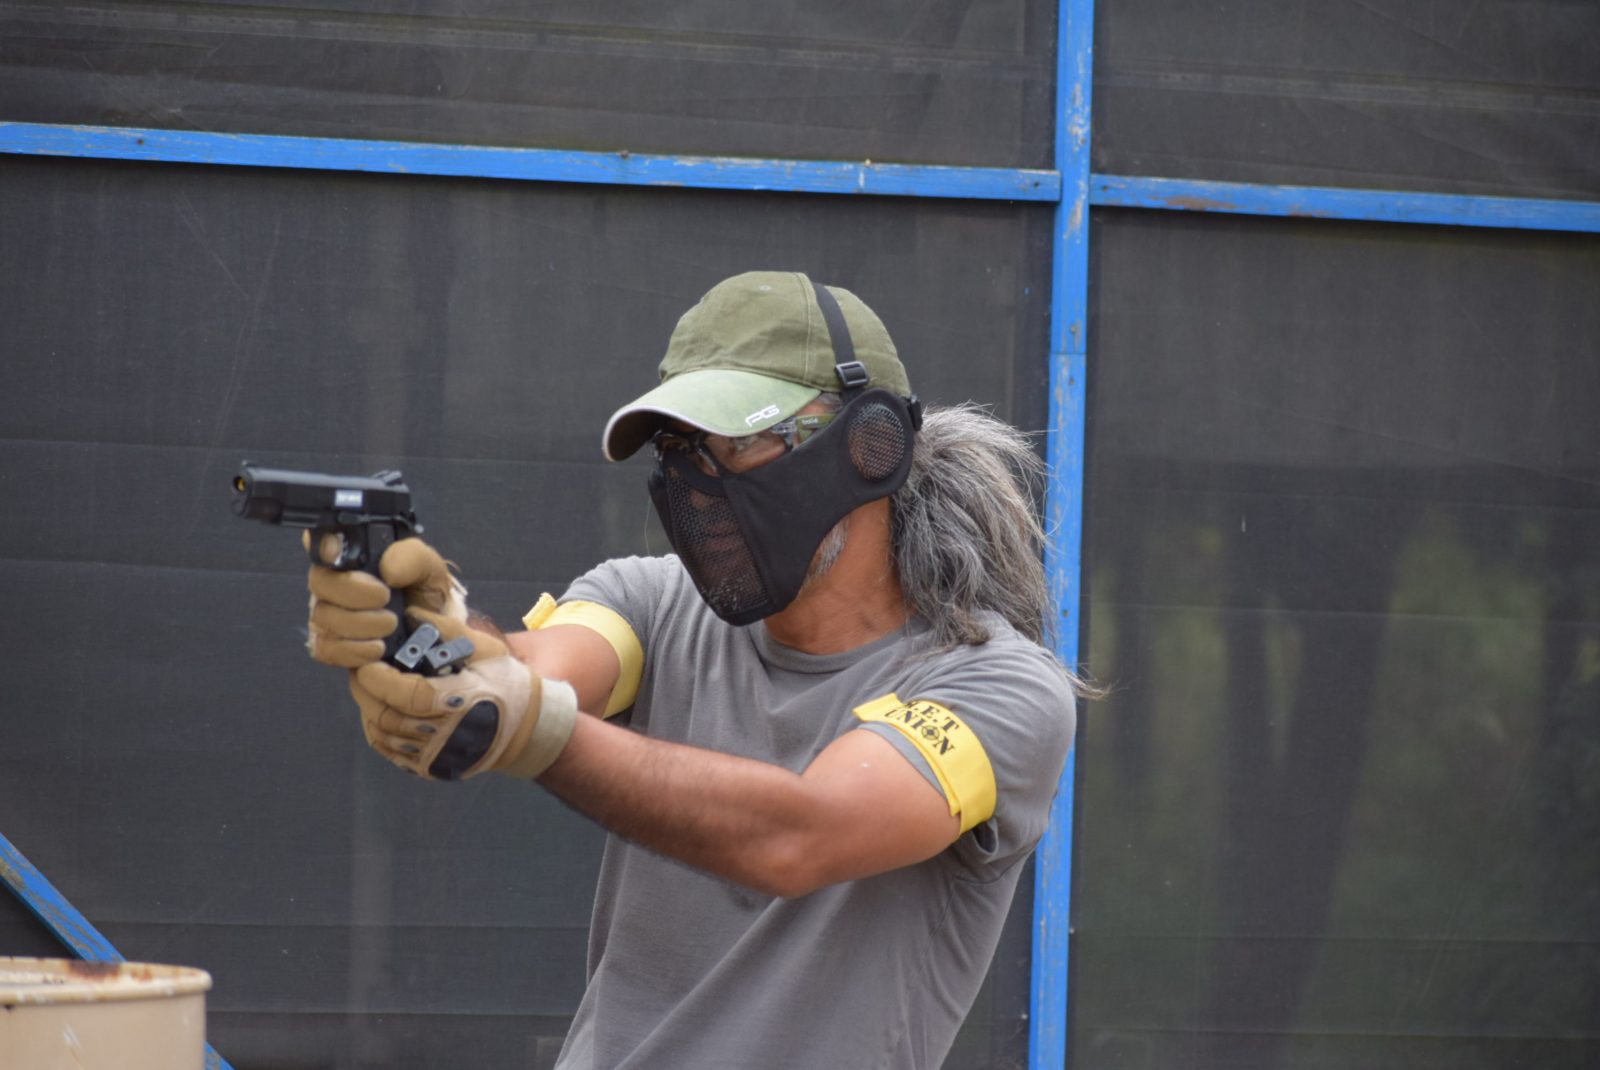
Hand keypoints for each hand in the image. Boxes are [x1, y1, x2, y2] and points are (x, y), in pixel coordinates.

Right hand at [304, 535, 466, 667]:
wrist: (432, 635)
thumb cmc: (421, 596)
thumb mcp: (429, 569)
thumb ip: (411, 558)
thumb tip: (387, 569)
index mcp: (352, 556)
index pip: (323, 541)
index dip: (326, 545)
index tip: (339, 553)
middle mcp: (333, 583)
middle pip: (319, 582)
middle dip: (354, 592)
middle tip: (385, 599)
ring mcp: (327, 615)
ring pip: (322, 618)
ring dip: (361, 624)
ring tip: (390, 625)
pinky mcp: (330, 646)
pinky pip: (326, 648)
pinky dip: (354, 650)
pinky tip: (377, 647)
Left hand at [349, 610, 578, 780]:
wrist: (524, 726)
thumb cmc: (504, 681)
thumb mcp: (486, 649)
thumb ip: (448, 630)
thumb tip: (409, 613)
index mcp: (463, 703)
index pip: (409, 695)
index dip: (380, 680)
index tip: (367, 662)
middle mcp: (449, 736)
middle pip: (389, 717)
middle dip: (365, 691)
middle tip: (359, 670)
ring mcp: (438, 756)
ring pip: (384, 735)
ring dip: (369, 709)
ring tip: (369, 687)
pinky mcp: (430, 768)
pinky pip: (390, 750)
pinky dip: (377, 729)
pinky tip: (379, 710)